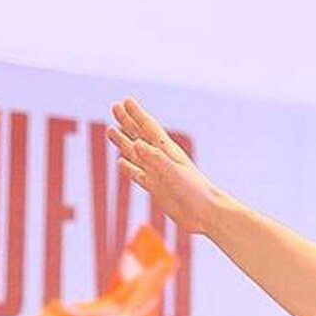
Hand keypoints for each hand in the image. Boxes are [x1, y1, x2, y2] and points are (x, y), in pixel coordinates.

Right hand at [108, 98, 220, 235]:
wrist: (205, 214)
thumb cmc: (195, 191)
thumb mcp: (174, 172)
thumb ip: (155, 158)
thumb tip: (136, 144)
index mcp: (167, 150)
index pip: (148, 127)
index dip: (136, 114)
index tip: (125, 101)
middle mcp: (160, 159)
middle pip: (139, 135)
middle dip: (127, 121)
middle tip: (114, 107)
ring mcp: (156, 173)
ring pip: (134, 153)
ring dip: (123, 141)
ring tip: (111, 130)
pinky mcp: (155, 188)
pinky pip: (137, 174)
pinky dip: (127, 167)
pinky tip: (121, 162)